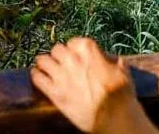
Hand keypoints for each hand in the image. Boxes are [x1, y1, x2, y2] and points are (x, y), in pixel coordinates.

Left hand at [31, 37, 156, 133]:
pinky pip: (37, 78)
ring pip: (43, 60)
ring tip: (45, 66)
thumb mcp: (122, 68)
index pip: (73, 42)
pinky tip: (37, 75)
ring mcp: (61, 75)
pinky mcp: (55, 93)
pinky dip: (36, 76)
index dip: (74, 49)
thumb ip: (110, 59)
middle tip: (60, 62)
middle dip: (59, 55)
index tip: (75, 55)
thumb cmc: (120, 93)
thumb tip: (106, 58)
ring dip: (45, 63)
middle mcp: (72, 58)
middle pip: (57, 49)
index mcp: (88, 49)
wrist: (114, 116)